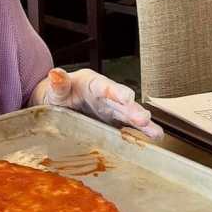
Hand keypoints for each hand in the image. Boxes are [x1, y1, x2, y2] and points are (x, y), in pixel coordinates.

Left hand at [41, 68, 163, 139]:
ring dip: (143, 123)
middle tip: (143, 118)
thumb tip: (55, 73)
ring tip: (155, 132)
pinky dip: (142, 133)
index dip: (116, 91)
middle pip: (121, 102)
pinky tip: (155, 137)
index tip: (127, 96)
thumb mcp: (56, 89)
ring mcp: (112, 110)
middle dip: (133, 110)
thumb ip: (59, 83)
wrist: (59, 105)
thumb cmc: (59, 94)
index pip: (105, 86)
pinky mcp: (114, 123)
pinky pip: (129, 127)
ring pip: (130, 115)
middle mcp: (106, 96)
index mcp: (92, 84)